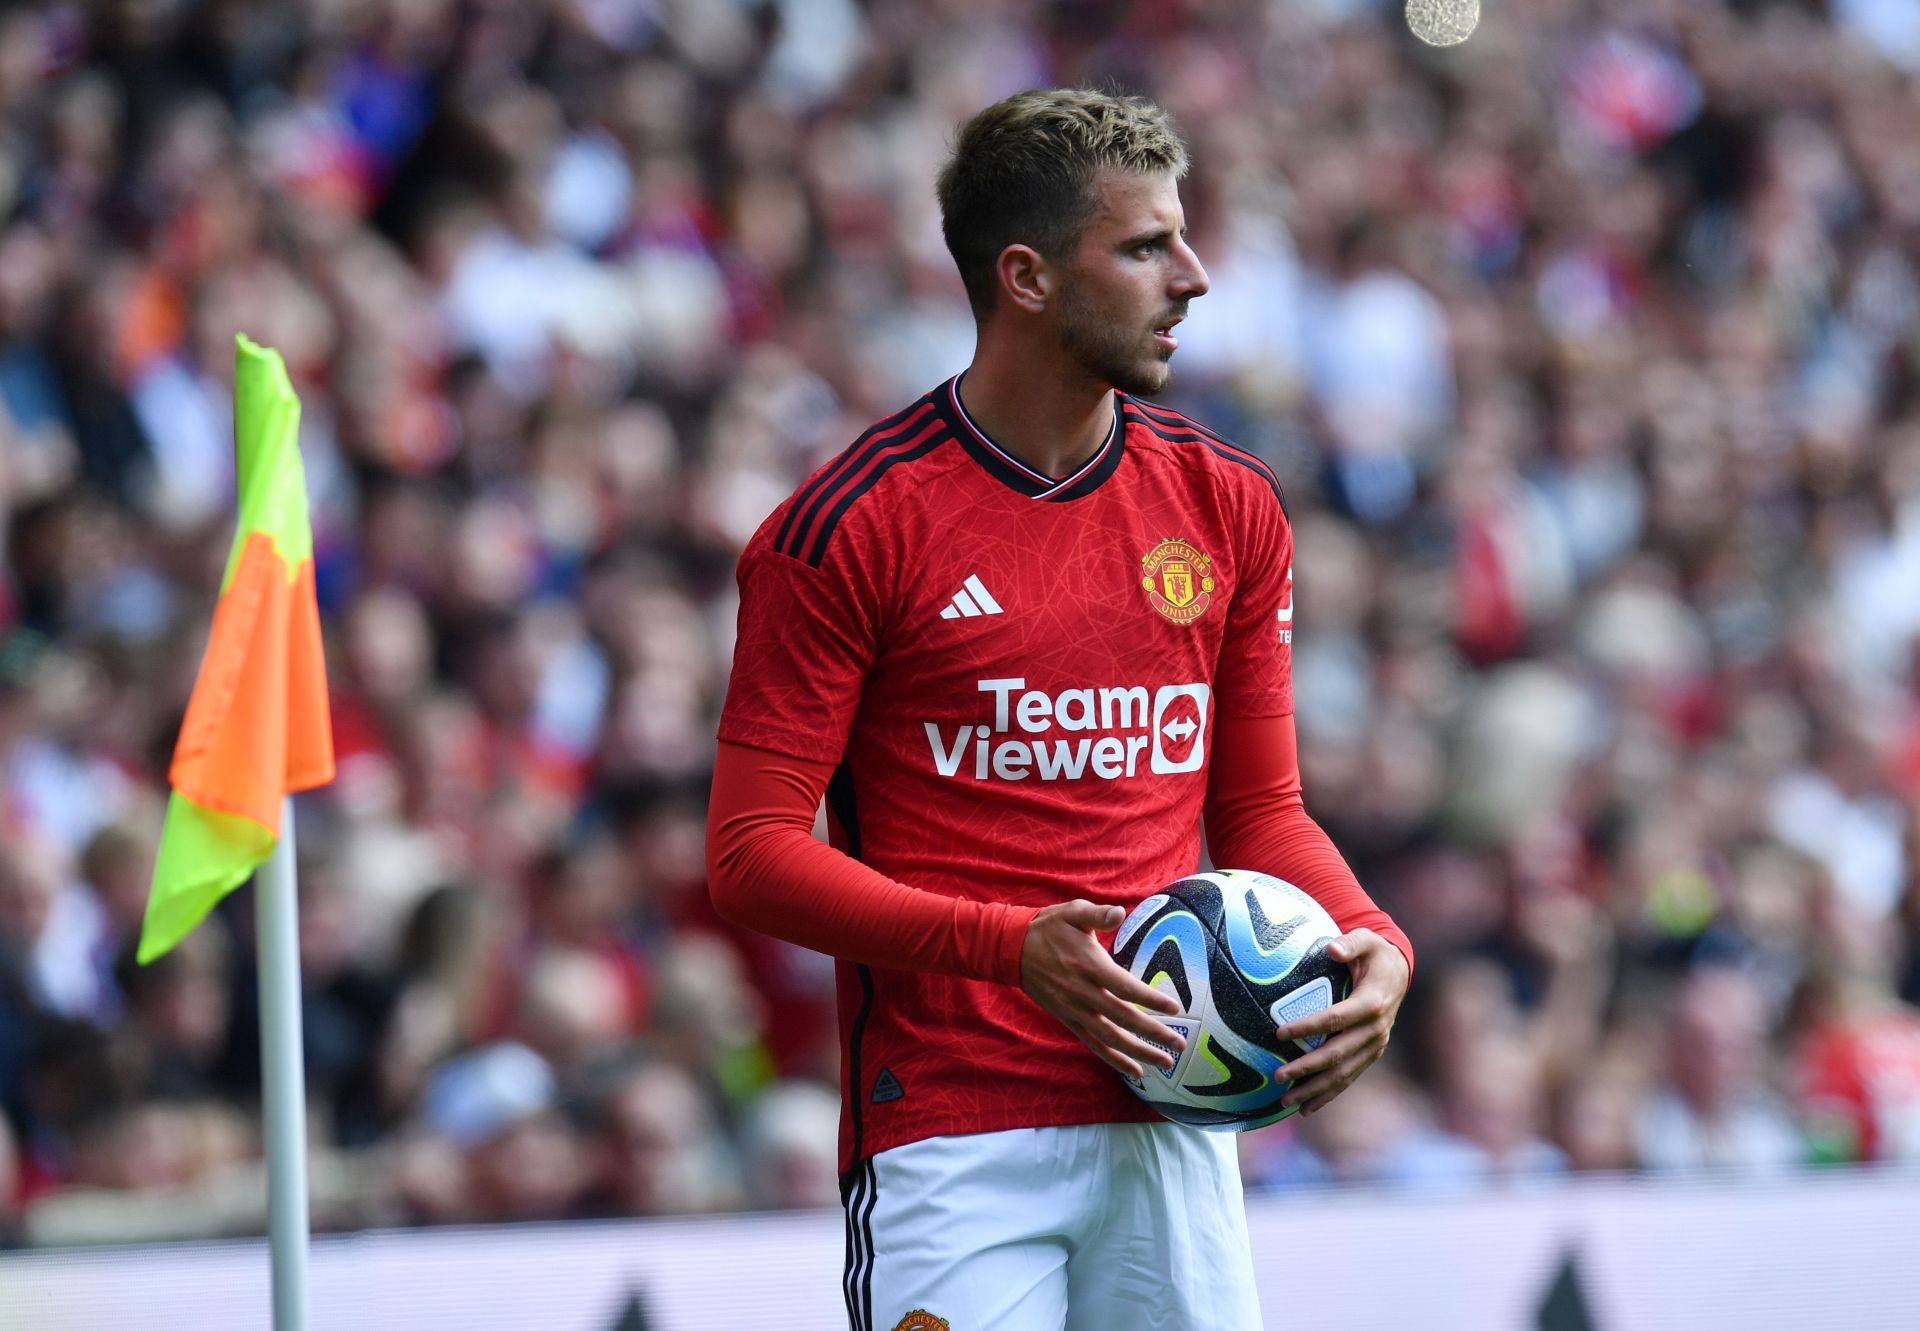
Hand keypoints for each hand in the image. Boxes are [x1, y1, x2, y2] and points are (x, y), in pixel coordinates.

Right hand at [1021, 899, 1185, 1081]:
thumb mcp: (1073, 912)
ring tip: (1166, 1063)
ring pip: (1110, 1038)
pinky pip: (1094, 1044)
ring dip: (1139, 1053)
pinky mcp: (1068, 1019)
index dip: (1149, 999)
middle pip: (1122, 1018)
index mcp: (1088, 966)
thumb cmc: (1049, 928)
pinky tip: (1135, 1071)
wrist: (1012, 949)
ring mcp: (1074, 1010)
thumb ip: (1098, 914)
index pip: (1124, 987)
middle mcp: (1082, 993)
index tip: (1174, 1008)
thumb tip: (1120, 912)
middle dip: (1153, 1033)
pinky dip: (1114, 1059)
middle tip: (1179, 1045)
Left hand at [1272, 928, 1408, 1115]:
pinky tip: (1306, 1108)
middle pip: (1337, 1054)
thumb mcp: (1366, 940)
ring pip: (1343, 1074)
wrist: (1399, 973)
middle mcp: (1376, 1030)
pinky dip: (1329, 1094)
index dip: (1308, 1027)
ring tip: (1286, 1101)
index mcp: (1372, 1003)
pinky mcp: (1371, 1054)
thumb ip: (1349, 943)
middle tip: (1277, 1076)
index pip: (1335, 1019)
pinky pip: (1349, 1077)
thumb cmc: (1375, 954)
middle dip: (1307, 1069)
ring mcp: (1375, 1046)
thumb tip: (1330, 949)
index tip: (1280, 1033)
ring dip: (1315, 1090)